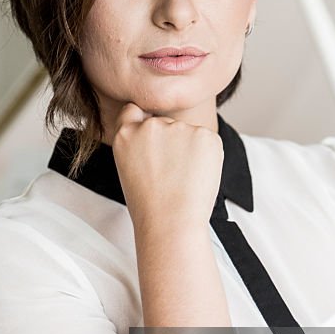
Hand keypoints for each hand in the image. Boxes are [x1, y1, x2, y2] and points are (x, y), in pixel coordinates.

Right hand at [111, 103, 222, 230]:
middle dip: (171, 142)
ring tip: (184, 179)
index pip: (133, 111)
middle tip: (172, 174)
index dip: (144, 122)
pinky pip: (208, 141)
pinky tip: (197, 176)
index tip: (152, 138)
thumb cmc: (150, 206)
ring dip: (190, 149)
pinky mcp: (204, 134)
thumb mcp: (130, 170)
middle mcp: (150, 126)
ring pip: (188, 133)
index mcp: (126, 135)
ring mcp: (178, 128)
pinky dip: (208, 156)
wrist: (171, 222)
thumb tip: (160, 136)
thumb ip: (140, 146)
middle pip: (166, 124)